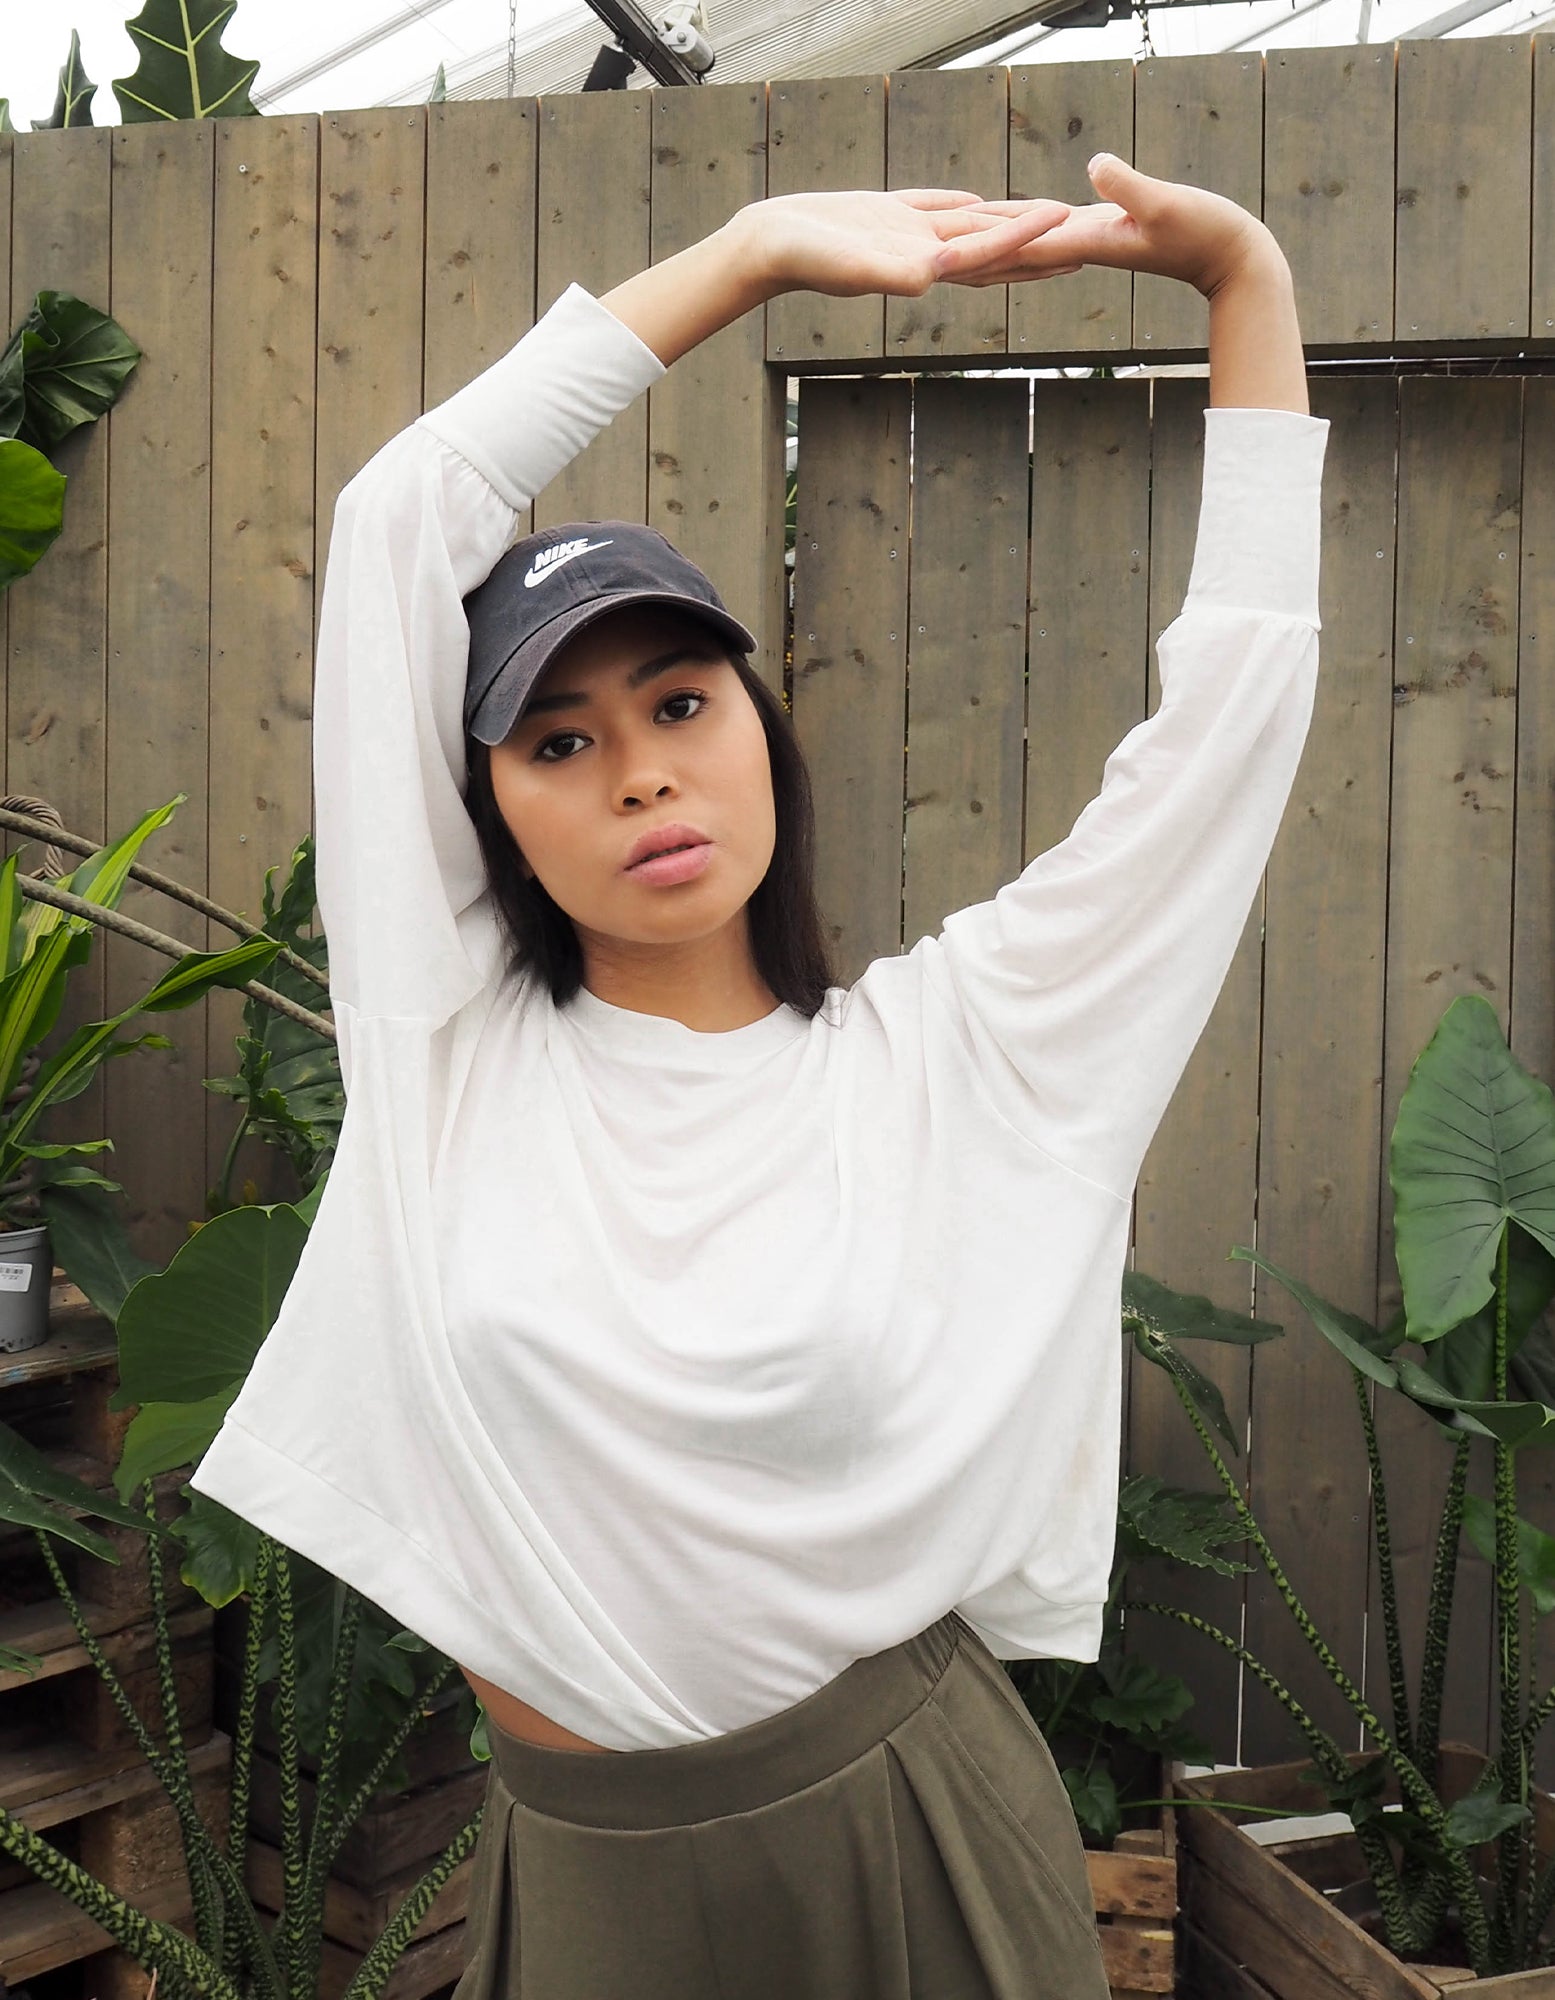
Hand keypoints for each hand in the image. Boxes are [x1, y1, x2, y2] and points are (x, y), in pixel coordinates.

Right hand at [732, 188, 1075, 299]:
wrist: (765, 249)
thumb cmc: (803, 261)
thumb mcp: (850, 265)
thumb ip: (891, 272)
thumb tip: (929, 279)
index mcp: (921, 268)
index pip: (987, 255)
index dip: (1027, 239)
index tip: (1066, 222)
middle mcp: (921, 256)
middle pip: (991, 249)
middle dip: (1036, 243)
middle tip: (1079, 233)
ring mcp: (904, 237)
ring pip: (970, 227)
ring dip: (1008, 223)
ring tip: (1047, 215)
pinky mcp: (885, 217)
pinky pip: (933, 209)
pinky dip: (961, 206)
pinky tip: (980, 203)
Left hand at [941, 154, 1277, 297]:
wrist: (1232, 258)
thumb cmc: (1206, 233)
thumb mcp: (1166, 203)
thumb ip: (1129, 186)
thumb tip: (1094, 167)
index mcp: (1084, 242)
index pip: (1018, 245)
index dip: (977, 244)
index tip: (935, 251)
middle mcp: (1077, 245)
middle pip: (1008, 248)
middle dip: (964, 249)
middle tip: (916, 248)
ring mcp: (1086, 238)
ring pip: (1020, 239)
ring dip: (982, 237)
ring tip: (939, 233)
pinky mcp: (1099, 226)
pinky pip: (1043, 226)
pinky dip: (1015, 222)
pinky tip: (995, 216)